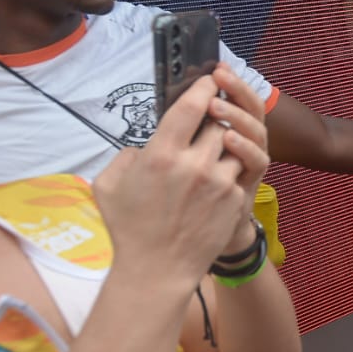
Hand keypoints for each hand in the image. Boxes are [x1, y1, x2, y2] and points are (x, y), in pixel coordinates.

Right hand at [93, 66, 268, 288]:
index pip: (191, 107)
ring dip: (226, 142)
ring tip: (215, 146)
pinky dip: (235, 164)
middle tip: (211, 116)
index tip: (209, 80)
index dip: (203, 88)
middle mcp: (194, 165)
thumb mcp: (109, 185)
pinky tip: (223, 168)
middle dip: (216, 117)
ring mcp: (220, 183)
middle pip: (218, 123)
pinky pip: (243, 169)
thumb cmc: (129, 228)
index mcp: (161, 156)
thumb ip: (127, 155)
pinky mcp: (236, 199)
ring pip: (235, 145)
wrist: (157, 271)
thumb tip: (147, 145)